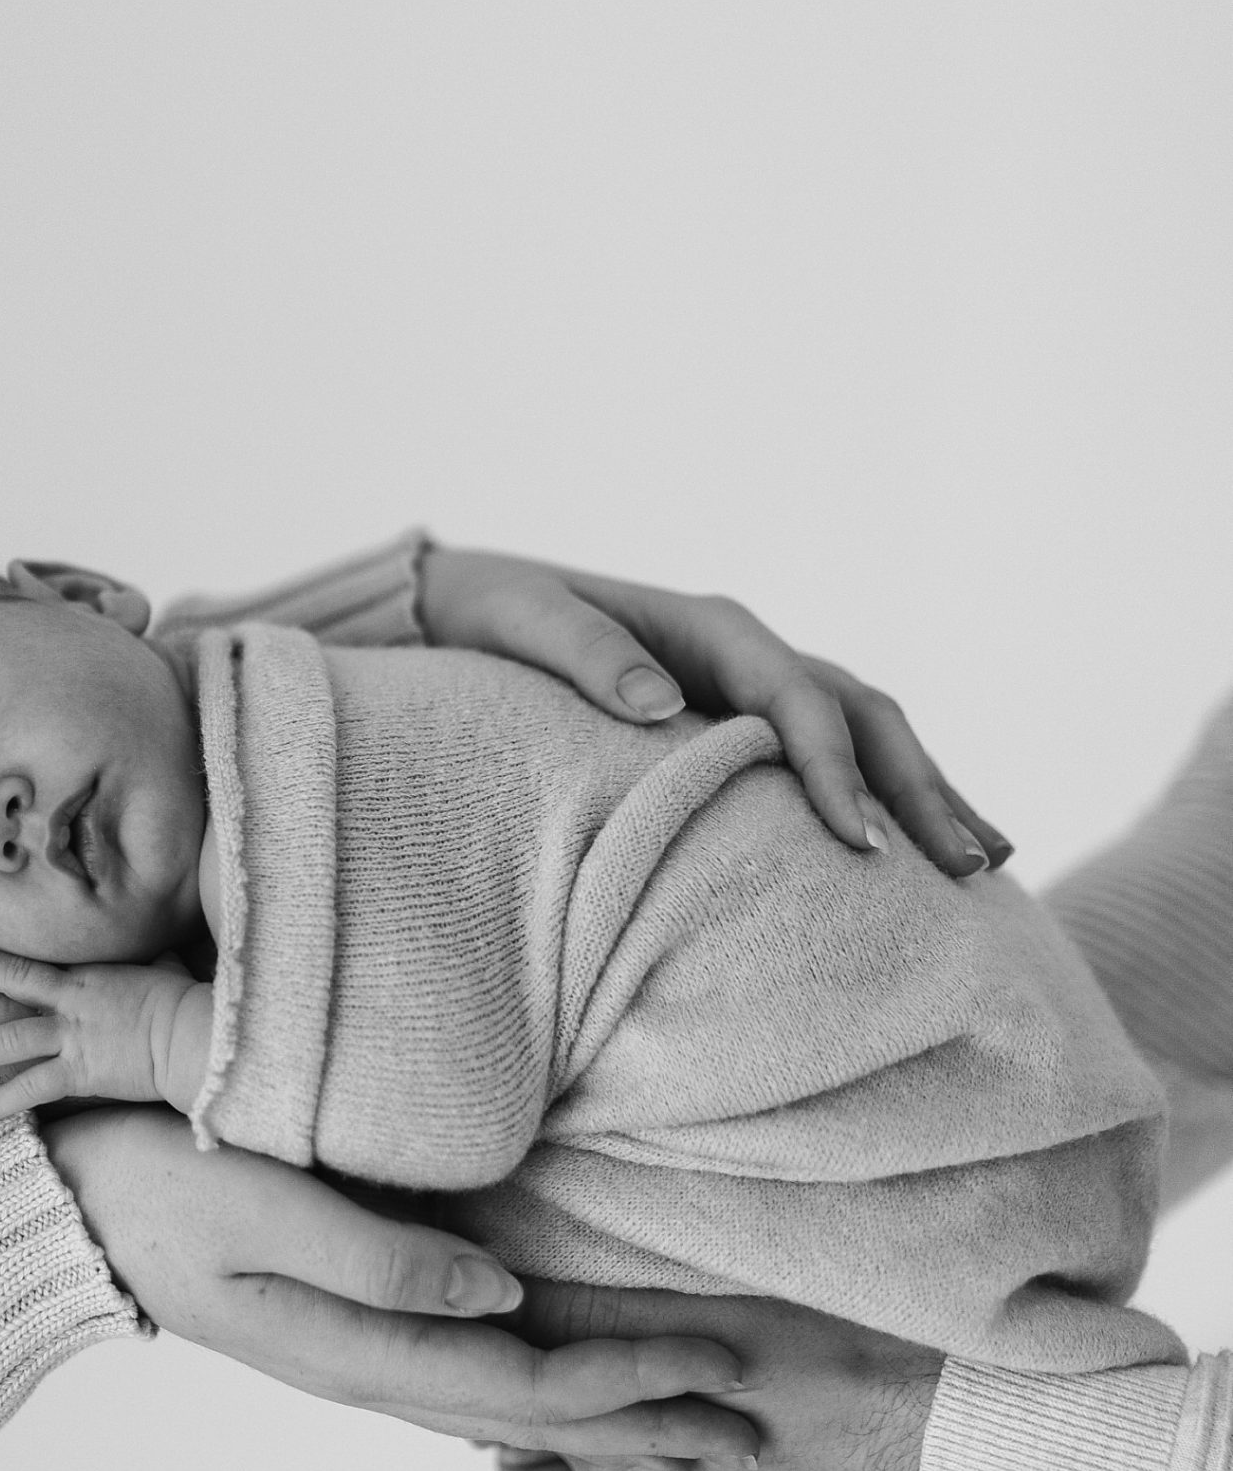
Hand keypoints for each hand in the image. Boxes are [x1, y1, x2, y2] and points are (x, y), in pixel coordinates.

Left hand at [0, 945, 213, 1121]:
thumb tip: (162, 958)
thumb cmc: (185, 1004)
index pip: (21, 967)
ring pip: (10, 1042)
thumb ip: (148, 967)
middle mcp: (71, 1003)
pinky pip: (34, 1087)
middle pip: (7, 986)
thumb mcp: (160, 974)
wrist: (194, 1036)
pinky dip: (5, 1100)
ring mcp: (73, 1037)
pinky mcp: (82, 1071)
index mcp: (84, 978)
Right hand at [47, 1107, 768, 1458]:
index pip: (532, 1384)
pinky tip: (568, 1394)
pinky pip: (470, 1379)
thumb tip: (506, 1292)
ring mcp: (361, 1356)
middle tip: (750, 1434)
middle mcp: (375, 1368)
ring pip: (509, 1407)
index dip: (635, 1383)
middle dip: (648, 1426)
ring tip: (686, 1431)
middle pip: (538, 1415)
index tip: (725, 1375)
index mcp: (363, 1347)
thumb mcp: (263, 1206)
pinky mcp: (350, 1326)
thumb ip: (380, 1255)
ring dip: (605, 1421)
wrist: (67, 1209)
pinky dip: (543, 1396)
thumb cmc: (161, 1182)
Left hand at [417, 547, 1010, 879]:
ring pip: (873, 735)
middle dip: (920, 790)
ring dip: (931, 794)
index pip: (798, 702)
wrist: (483, 601)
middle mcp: (754, 651)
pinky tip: (932, 852)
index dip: (836, 772)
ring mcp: (761, 683)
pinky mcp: (753, 719)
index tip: (861, 847)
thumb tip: (659, 706)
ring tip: (987, 866)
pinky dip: (895, 797)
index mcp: (714, 628)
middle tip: (966, 869)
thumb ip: (589, 657)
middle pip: (864, 717)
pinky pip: (843, 755)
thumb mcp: (530, 624)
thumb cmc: (503, 616)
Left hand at [494, 1281, 941, 1470]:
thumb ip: (603, 1320)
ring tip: (665, 1383)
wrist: (973, 1436)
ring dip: (642, 1460)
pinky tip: (750, 1415)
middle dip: (554, 1458)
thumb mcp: (707, 1316)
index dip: (508, 1424)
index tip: (515, 1376)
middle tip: (566, 1387)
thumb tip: (513, 1305)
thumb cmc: (845, 1360)